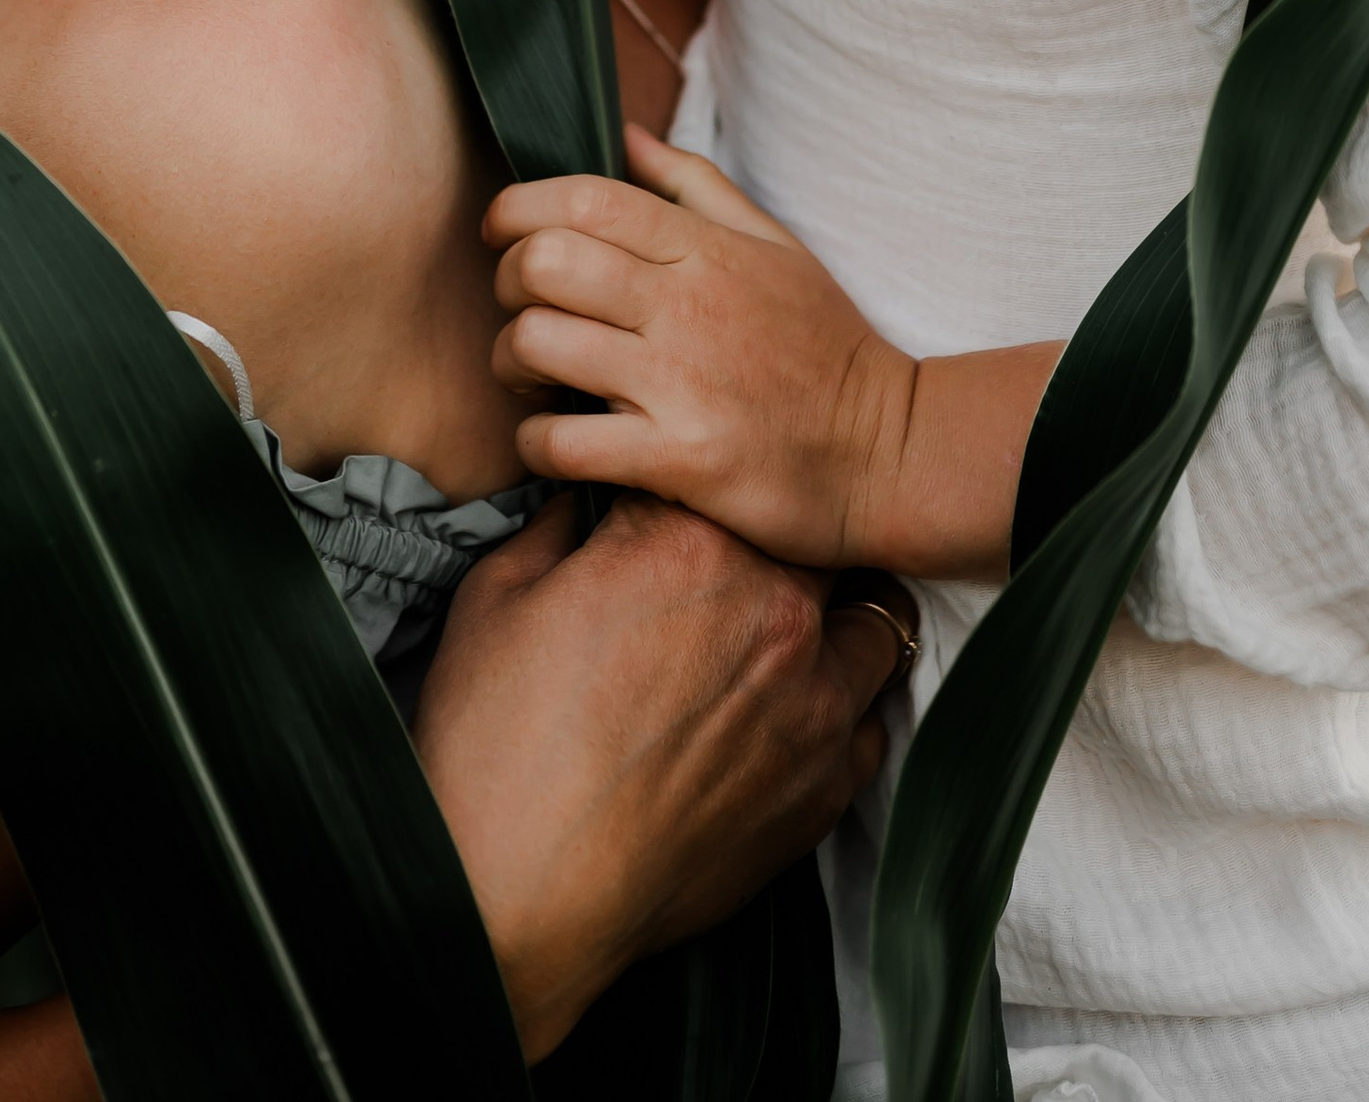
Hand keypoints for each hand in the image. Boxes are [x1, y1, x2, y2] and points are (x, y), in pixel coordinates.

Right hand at [413, 490, 910, 1059]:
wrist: (514, 893)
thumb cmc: (494, 746)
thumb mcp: (498, 594)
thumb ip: (557, 528)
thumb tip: (579, 503)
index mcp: (690, 540)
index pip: (720, 475)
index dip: (691, 489)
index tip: (671, 514)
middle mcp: (772, 607)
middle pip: (817, 535)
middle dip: (782, 540)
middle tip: (739, 568)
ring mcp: (812, 702)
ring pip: (874, 621)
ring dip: (837, 618)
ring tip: (787, 641)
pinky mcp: (823, 788)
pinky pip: (869, 723)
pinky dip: (841, 712)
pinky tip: (790, 721)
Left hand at [485, 128, 915, 568]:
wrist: (887, 451)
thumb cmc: (825, 344)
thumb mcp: (774, 242)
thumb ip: (693, 185)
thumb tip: (626, 134)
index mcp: (704, 249)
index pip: (583, 198)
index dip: (518, 208)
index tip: (502, 232)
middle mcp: (685, 306)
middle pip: (543, 263)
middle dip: (506, 282)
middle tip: (521, 307)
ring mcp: (679, 384)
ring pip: (538, 346)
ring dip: (510, 363)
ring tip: (531, 377)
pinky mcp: (679, 459)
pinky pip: (564, 443)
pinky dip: (536, 442)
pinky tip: (553, 439)